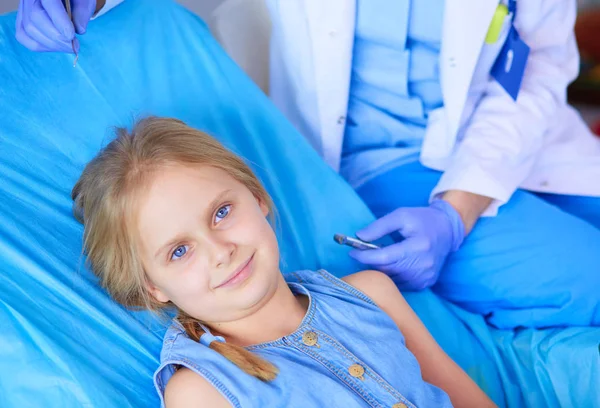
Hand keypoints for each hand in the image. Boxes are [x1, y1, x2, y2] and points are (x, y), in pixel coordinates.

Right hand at [15, 0, 97, 52]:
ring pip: (28, 29)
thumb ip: (82, 12)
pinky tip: (56, 47)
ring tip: (68, 47)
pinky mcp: (22, 20)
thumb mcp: (83, 1)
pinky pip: (23, 36)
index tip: (71, 36)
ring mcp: (23, 9)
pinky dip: (40, 46)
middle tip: (73, 46)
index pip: (49, 2)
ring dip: (50, 44)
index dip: (59, 21)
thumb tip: (79, 30)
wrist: (66, 1)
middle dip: (55, 37)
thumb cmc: (75, 0)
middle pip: (34, 18)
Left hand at [349, 200, 464, 290]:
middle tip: (360, 253)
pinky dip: (391, 276)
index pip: (384, 257)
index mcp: (418, 246)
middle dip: (369, 262)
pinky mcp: (425, 284)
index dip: (364, 256)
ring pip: (391, 280)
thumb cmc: (422, 220)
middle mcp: (423, 266)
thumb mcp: (401, 215)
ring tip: (374, 258)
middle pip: (386, 270)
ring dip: (379, 270)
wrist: (447, 230)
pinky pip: (400, 285)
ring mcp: (424, 278)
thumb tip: (359, 237)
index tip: (352, 251)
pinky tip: (388, 265)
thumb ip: (379, 226)